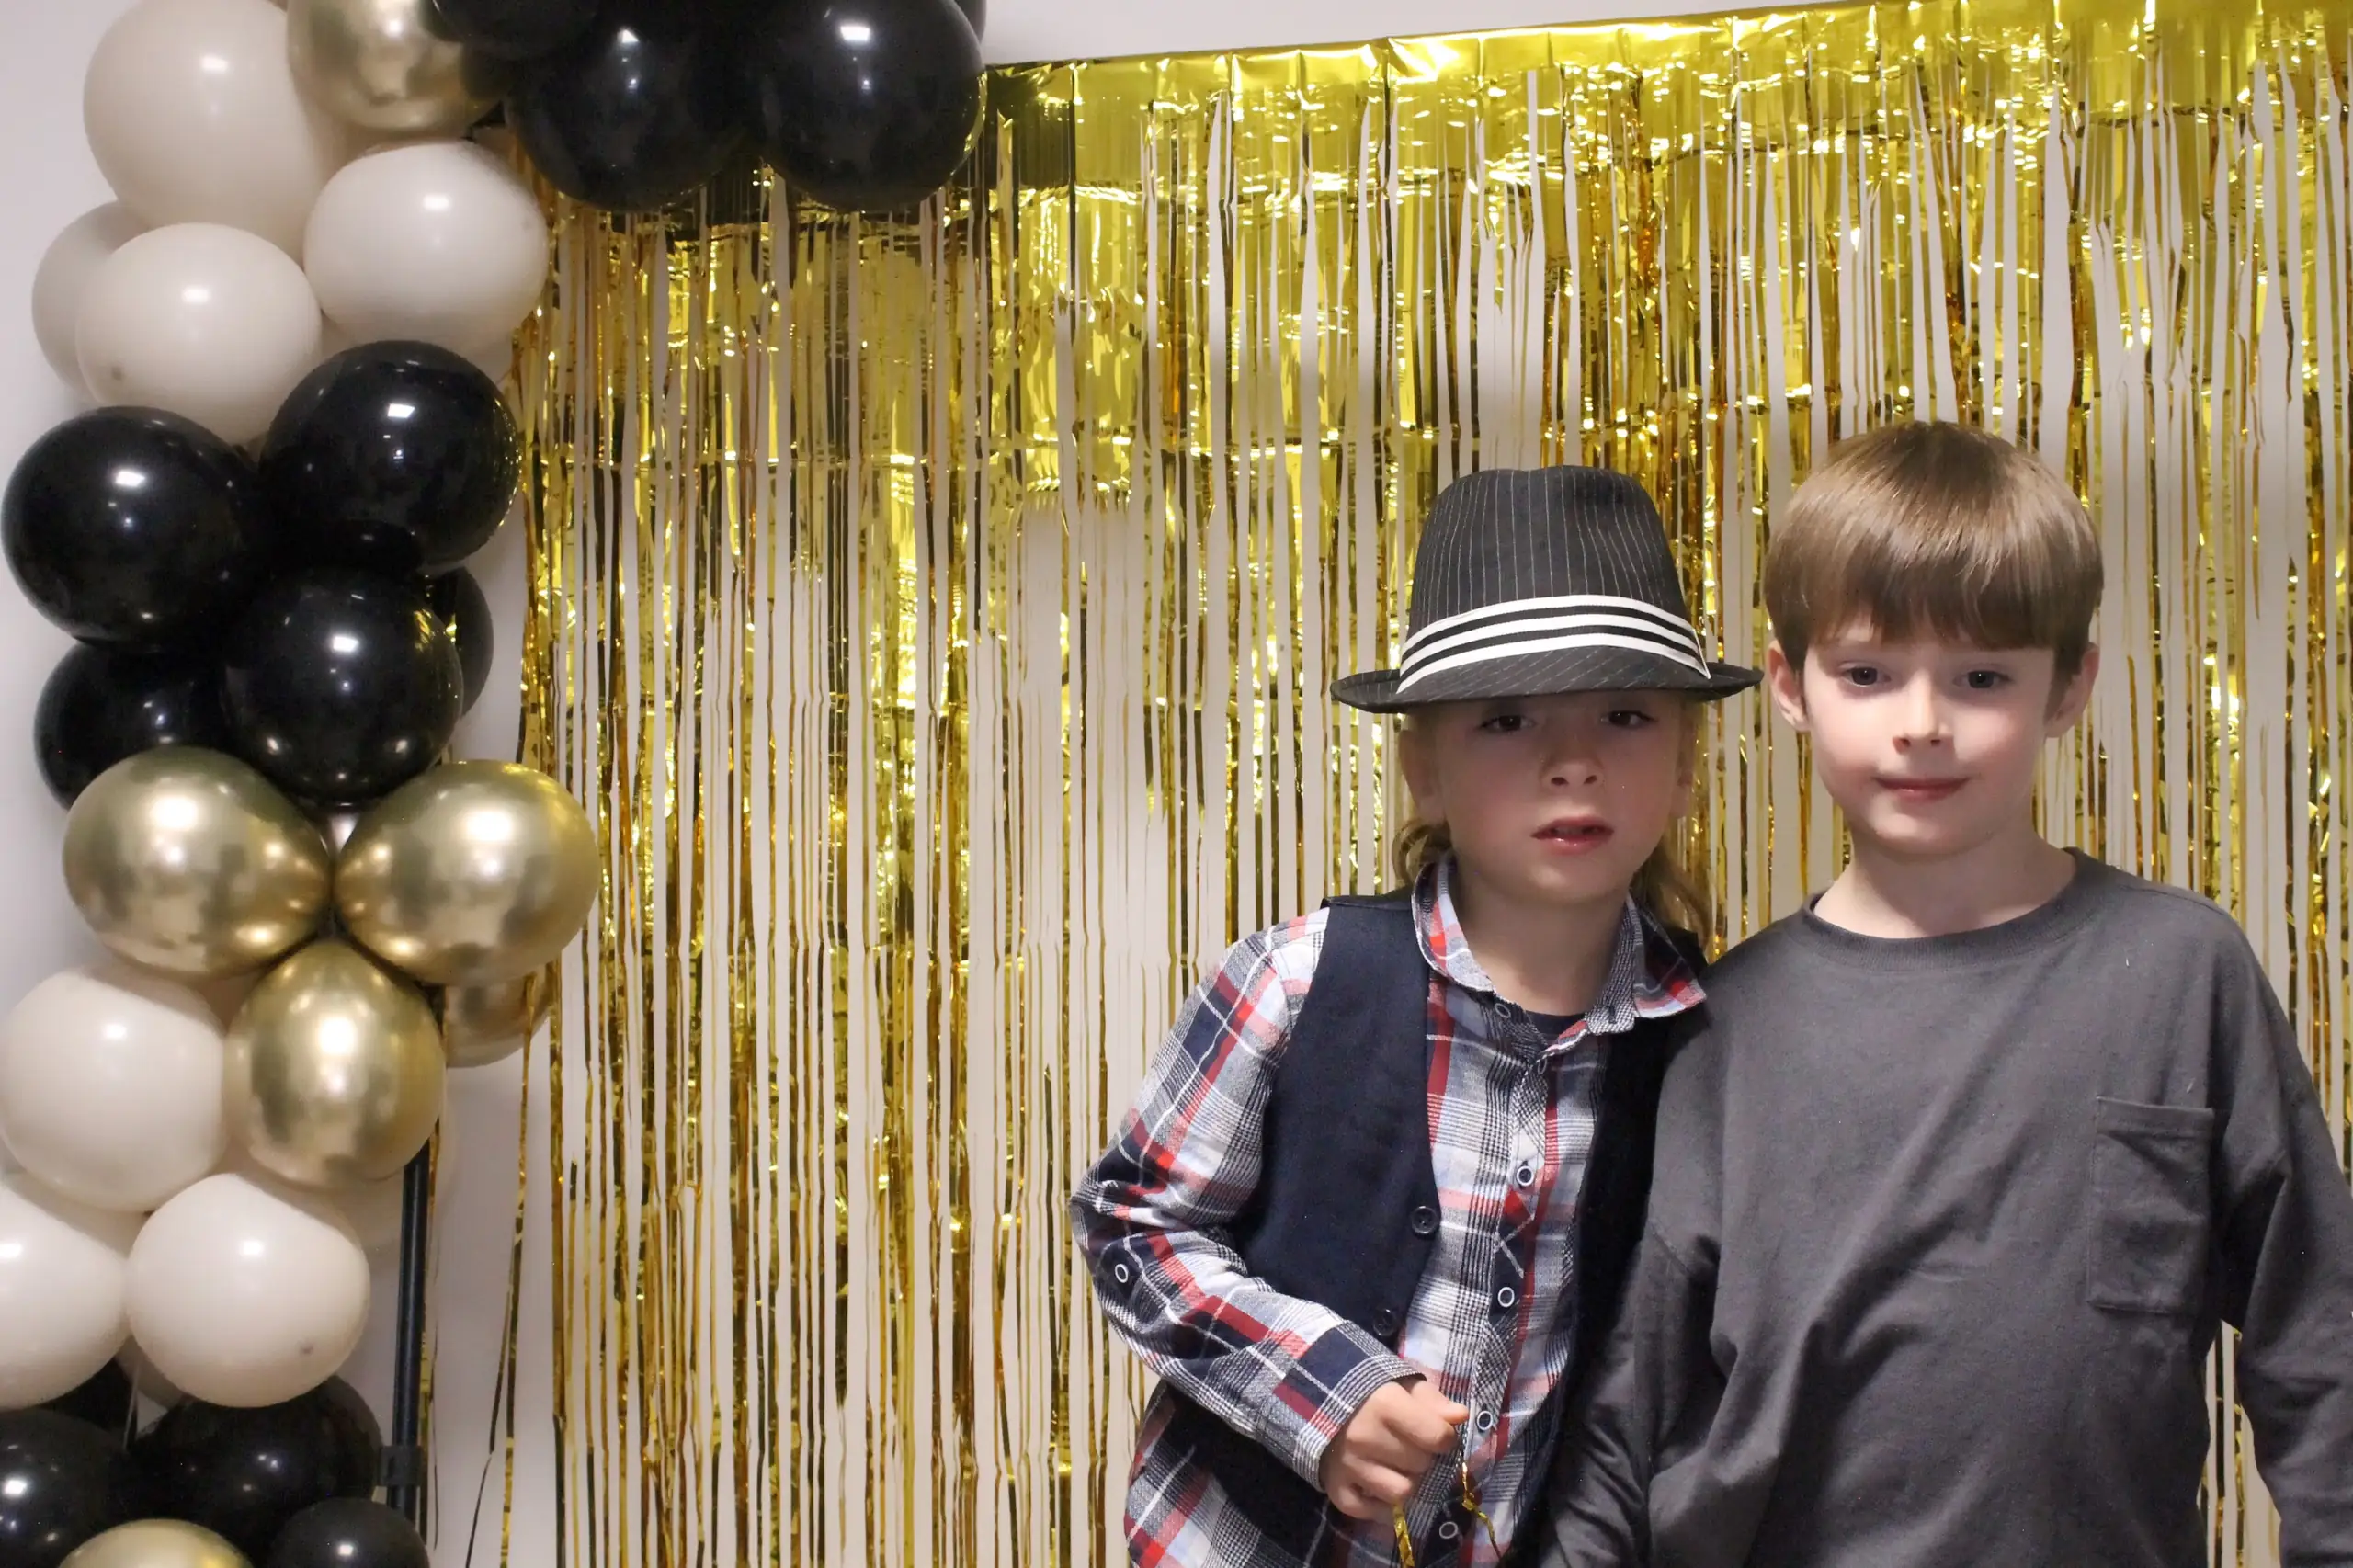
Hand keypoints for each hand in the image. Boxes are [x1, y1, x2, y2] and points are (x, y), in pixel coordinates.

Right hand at [1318, 1376, 1469, 1519]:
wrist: (1316, 1399)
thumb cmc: (1371, 1393)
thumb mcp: (1403, 1386)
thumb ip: (1433, 1401)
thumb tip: (1461, 1416)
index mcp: (1385, 1405)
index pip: (1438, 1437)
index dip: (1444, 1437)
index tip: (1436, 1433)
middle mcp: (1365, 1438)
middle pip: (1422, 1465)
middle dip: (1423, 1457)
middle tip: (1410, 1446)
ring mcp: (1349, 1466)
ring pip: (1402, 1493)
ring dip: (1405, 1482)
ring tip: (1396, 1467)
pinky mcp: (1336, 1489)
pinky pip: (1370, 1512)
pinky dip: (1379, 1505)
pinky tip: (1379, 1486)